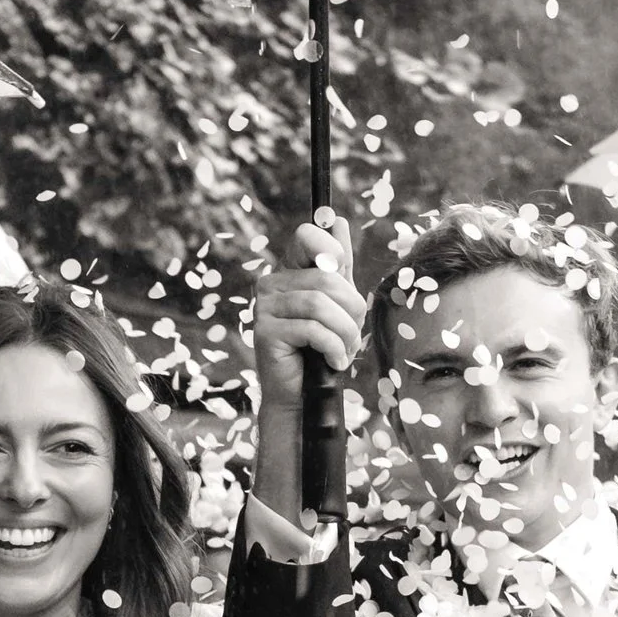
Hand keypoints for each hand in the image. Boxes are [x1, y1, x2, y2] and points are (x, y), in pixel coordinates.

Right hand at [252, 215, 362, 412]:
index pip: (307, 236)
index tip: (343, 275)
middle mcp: (271, 283)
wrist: (300, 395)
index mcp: (288, 272)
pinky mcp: (265, 332)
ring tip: (345, 350)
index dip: (332, 249)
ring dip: (345, 332)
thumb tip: (340, 221)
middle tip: (353, 334)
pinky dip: (333, 347)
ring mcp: (264, 307)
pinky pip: (312, 329)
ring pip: (320, 304)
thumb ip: (338, 266)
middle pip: (326, 278)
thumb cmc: (320, 349)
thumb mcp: (336, 305)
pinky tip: (333, 361)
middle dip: (352, 309)